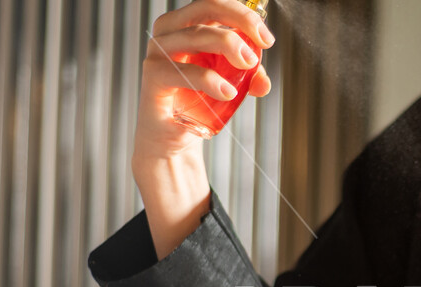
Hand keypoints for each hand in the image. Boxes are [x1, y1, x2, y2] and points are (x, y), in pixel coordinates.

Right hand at [133, 0, 275, 258]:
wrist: (174, 139)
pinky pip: (183, 71)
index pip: (215, 5)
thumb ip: (248, 76)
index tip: (266, 39)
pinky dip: (209, 80)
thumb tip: (262, 80)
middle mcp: (169, 32)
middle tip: (260, 48)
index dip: (243, 15)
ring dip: (228, 46)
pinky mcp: (154, 77)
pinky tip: (228, 92)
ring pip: (196, 35)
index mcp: (186, 25)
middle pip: (205, 9)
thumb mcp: (231, 84)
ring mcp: (158, 52)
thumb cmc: (198, 103)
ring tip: (249, 68)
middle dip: (238, 23)